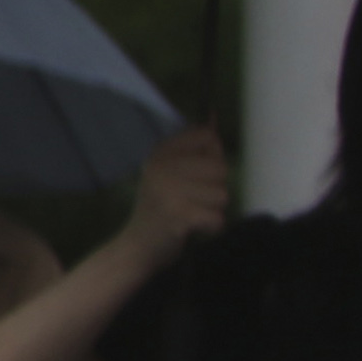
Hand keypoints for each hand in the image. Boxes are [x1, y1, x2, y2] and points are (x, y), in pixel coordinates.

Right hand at [123, 122, 226, 259]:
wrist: (138, 246)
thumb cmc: (163, 207)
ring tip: (191, 213)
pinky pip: (218, 218)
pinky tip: (194, 228)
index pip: (207, 136)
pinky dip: (212, 227)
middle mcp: (161, 167)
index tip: (195, 174)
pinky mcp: (178, 215)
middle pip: (220, 167)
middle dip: (214, 188)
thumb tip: (213, 115)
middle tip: (191, 200)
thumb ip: (197, 148)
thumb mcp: (172, 172)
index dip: (212, 157)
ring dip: (213, 209)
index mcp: (160, 152)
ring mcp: (168, 191)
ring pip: (223, 194)